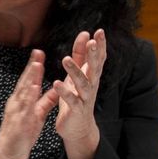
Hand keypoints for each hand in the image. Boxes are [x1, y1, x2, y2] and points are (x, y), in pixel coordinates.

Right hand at [0, 49, 58, 158]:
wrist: (7, 153)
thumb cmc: (21, 134)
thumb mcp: (36, 115)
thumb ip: (45, 102)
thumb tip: (56, 90)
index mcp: (20, 101)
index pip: (28, 81)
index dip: (34, 67)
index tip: (39, 53)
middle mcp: (16, 104)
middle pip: (24, 82)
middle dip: (31, 67)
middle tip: (38, 52)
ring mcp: (16, 112)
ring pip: (23, 92)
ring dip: (30, 78)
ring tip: (36, 65)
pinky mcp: (18, 122)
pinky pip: (24, 107)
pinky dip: (29, 97)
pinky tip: (33, 88)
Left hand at [54, 29, 105, 158]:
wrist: (78, 127)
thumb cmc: (77, 97)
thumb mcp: (78, 74)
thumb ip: (80, 56)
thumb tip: (85, 35)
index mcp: (91, 76)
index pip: (98, 58)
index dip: (100, 45)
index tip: (100, 31)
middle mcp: (92, 86)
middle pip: (95, 69)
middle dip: (93, 55)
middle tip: (92, 42)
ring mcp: (85, 98)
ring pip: (83, 83)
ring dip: (74, 71)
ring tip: (65, 59)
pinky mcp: (76, 110)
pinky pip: (71, 100)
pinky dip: (65, 92)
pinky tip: (57, 82)